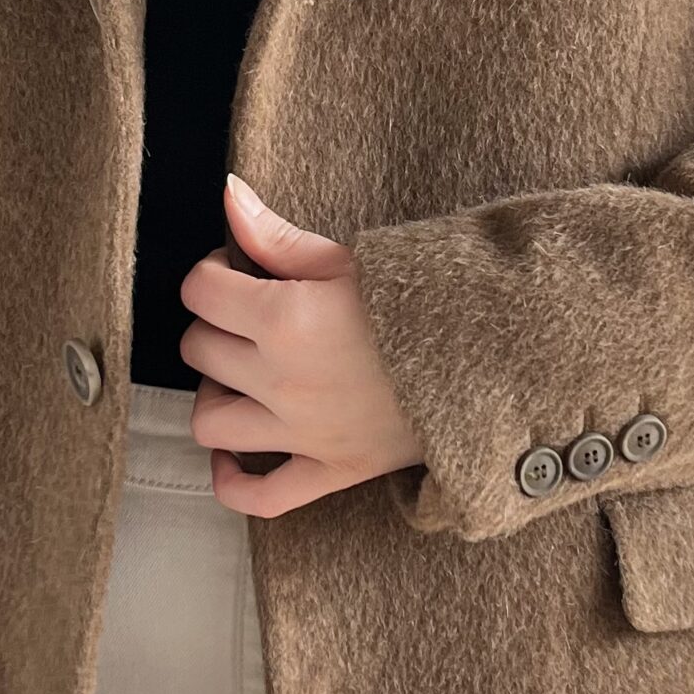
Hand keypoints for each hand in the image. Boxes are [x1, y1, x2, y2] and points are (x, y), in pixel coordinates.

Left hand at [177, 174, 424, 516]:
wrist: (494, 356)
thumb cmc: (424, 301)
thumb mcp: (349, 260)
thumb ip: (277, 237)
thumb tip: (228, 195)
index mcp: (284, 319)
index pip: (200, 292)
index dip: (212, 273)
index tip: (237, 272)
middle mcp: (282, 380)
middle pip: (199, 350)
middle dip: (215, 326)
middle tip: (247, 317)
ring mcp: (304, 434)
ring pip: (209, 422)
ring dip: (216, 394)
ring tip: (242, 376)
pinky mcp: (332, 471)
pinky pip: (260, 498)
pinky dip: (235, 483)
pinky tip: (234, 457)